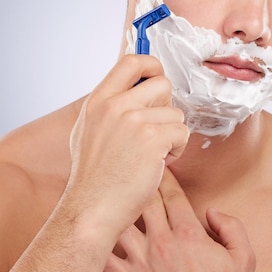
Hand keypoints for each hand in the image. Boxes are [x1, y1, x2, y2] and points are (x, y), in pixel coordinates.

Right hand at [66, 54, 189, 238]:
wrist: (91, 209)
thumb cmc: (93, 177)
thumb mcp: (88, 130)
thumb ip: (109, 107)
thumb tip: (135, 89)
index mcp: (98, 100)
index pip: (131, 62)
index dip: (151, 65)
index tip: (157, 77)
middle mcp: (114, 105)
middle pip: (162, 84)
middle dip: (166, 106)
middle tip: (155, 129)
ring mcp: (134, 121)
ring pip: (175, 112)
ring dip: (171, 133)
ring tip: (152, 153)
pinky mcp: (153, 139)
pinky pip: (182, 132)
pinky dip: (177, 149)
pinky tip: (158, 163)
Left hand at [105, 169, 255, 271]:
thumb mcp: (244, 260)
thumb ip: (232, 228)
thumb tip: (212, 212)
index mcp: (189, 235)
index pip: (172, 194)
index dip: (164, 176)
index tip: (160, 166)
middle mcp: (162, 243)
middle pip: (144, 200)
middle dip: (139, 182)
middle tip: (134, 172)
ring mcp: (141, 261)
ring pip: (121, 221)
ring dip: (118, 206)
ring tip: (113, 195)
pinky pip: (106, 255)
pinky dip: (101, 241)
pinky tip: (99, 230)